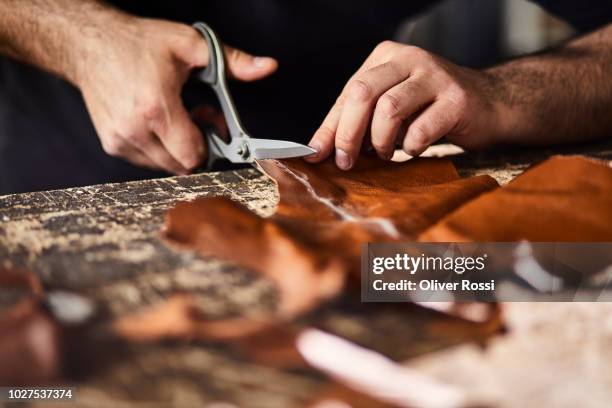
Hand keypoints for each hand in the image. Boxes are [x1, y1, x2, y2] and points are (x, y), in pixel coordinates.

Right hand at [77, 17, 276, 173]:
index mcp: (156, 108)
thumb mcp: (189, 44)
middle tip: (195, 116)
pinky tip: (156, 123)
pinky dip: (159, 149)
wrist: (89, 43)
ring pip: (165, 167)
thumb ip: (232, 60)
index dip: (210, 145)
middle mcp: (135, 130)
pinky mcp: (111, 143)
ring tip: (173, 116)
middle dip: (197, 147)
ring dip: (177, 149)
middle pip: (182, 166)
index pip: (194, 156)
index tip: (210, 122)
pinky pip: (147, 161)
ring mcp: (120, 140)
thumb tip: (267, 67)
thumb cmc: (137, 43)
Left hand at [306, 41, 503, 168]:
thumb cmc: (432, 109)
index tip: (316, 155)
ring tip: (384, 153)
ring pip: (388, 108)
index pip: (347, 92)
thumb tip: (317, 149)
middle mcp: (409, 59)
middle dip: (347, 133)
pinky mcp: (456, 99)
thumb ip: (356, 122)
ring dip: (380, 141)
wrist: (492, 103)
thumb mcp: (391, 108)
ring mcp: (435, 76)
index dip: (330, 127)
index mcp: (386, 57)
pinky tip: (413, 149)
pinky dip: (410, 147)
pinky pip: (420, 130)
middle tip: (346, 161)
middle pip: (362, 93)